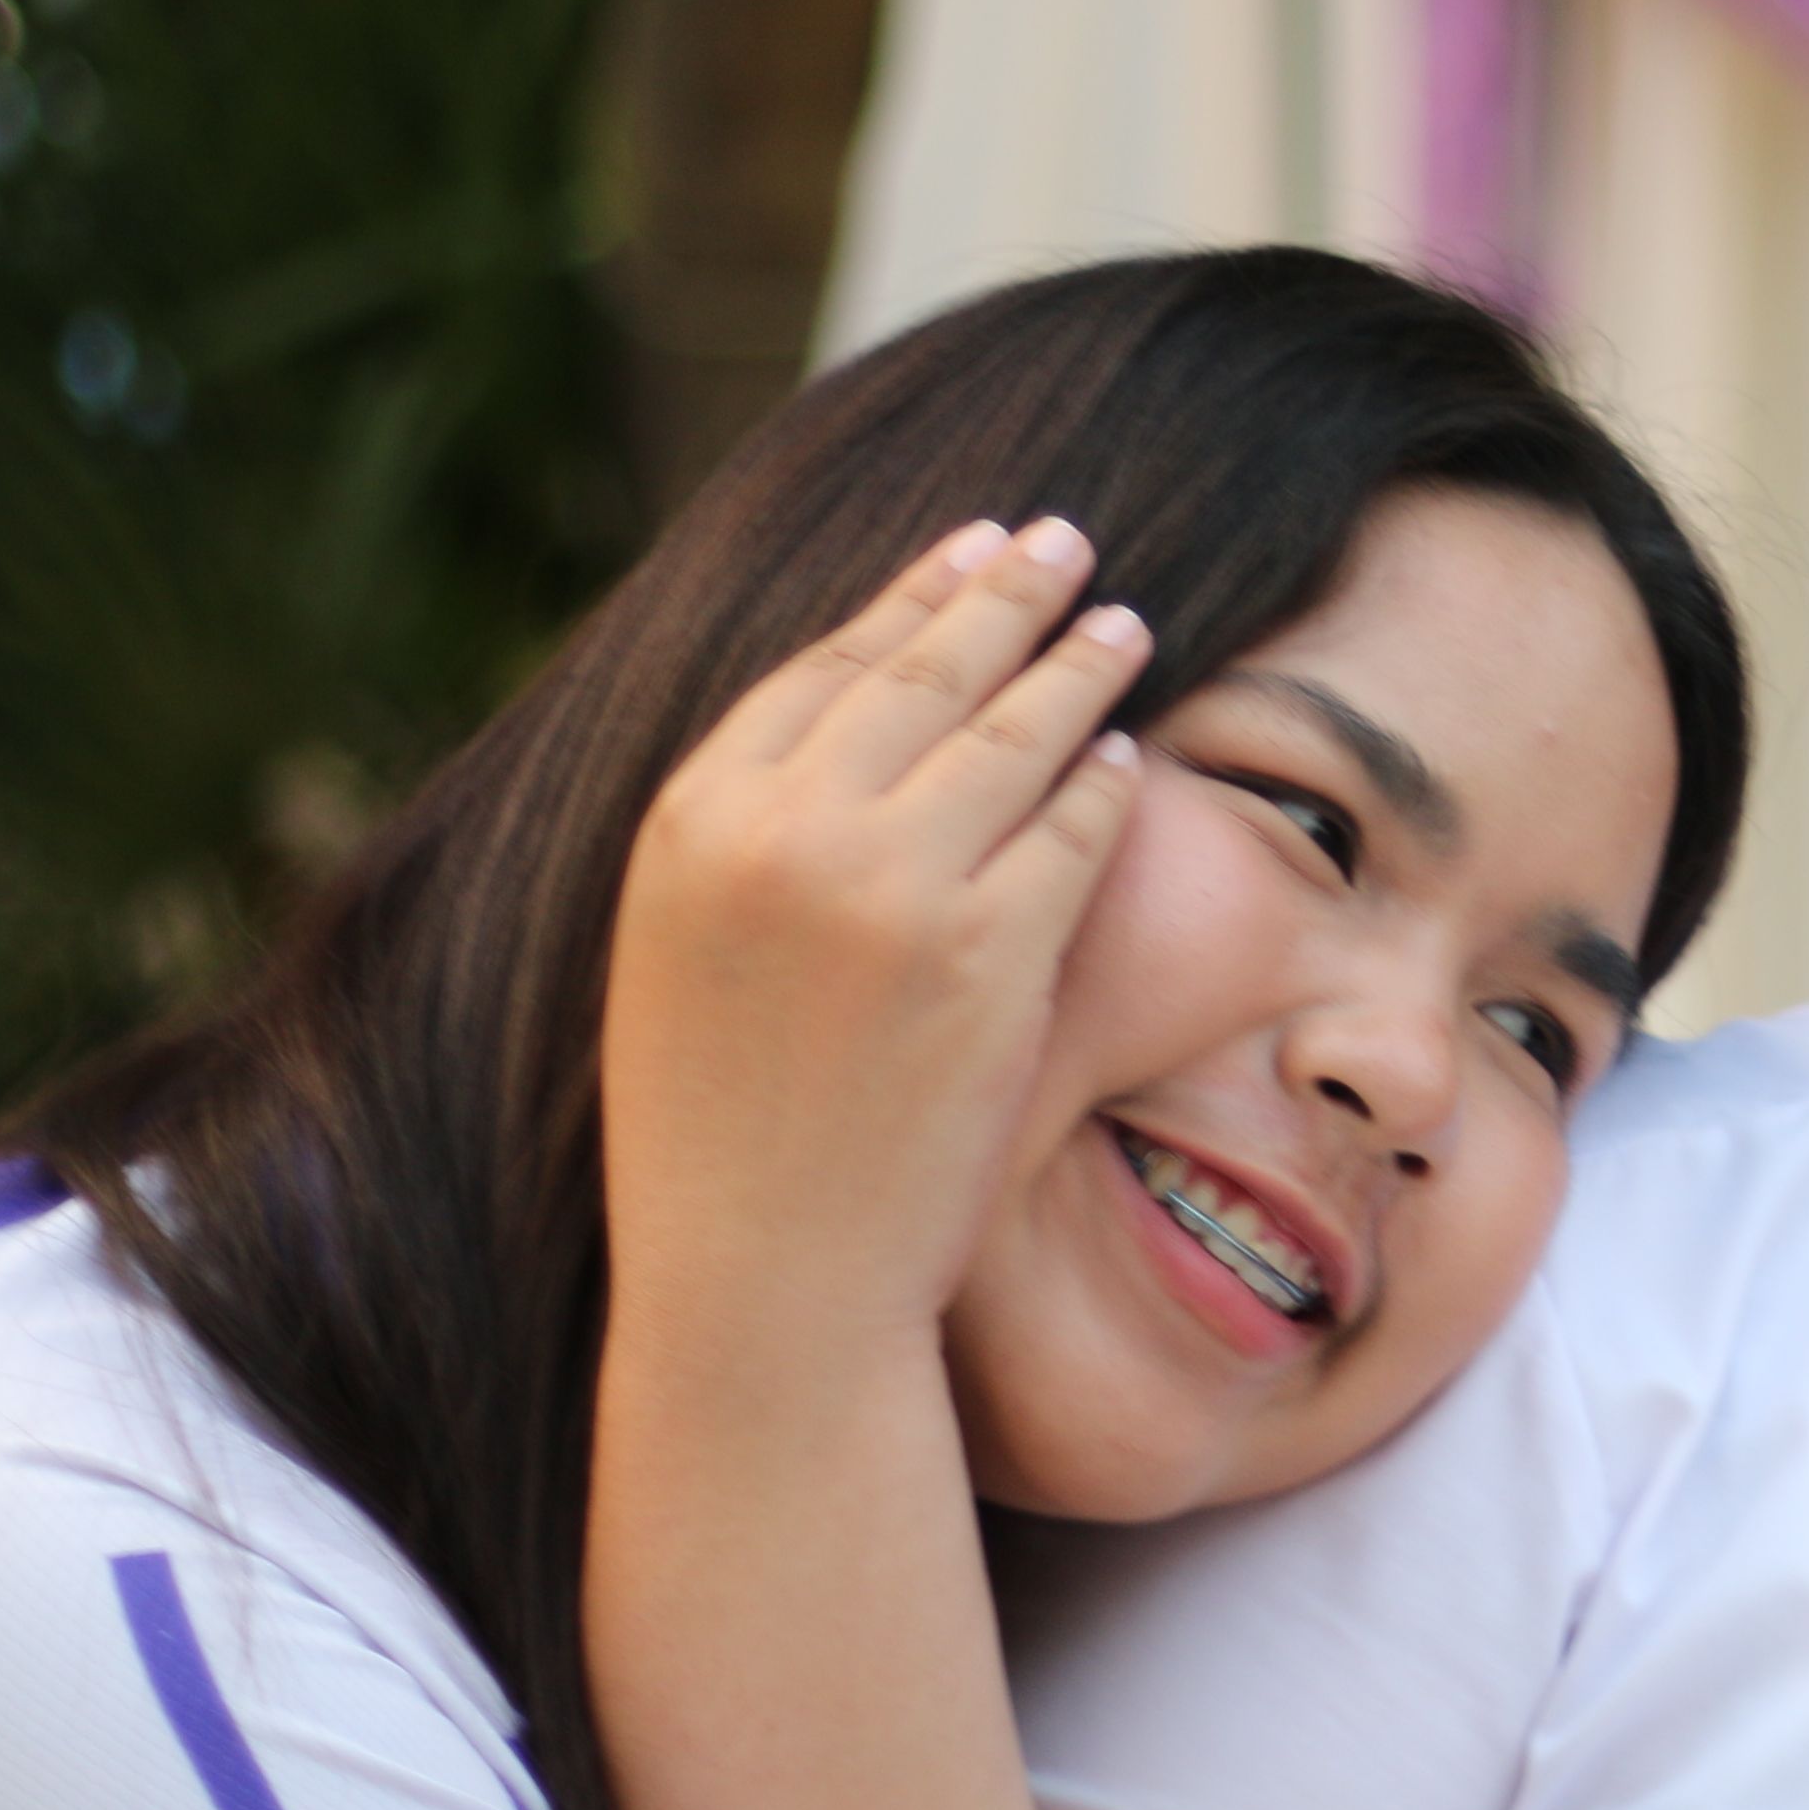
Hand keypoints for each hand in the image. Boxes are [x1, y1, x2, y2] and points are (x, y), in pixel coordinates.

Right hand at [600, 520, 1152, 1358]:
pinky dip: (1105, 782)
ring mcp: (898, 886)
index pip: (824, 668)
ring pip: (1014, 731)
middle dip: (1005, 593)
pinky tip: (1127, 753)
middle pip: (927, 671)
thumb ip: (746, 832)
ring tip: (1124, 620)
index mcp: (693, 819)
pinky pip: (1075, 830)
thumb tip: (844, 727)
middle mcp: (788, 831)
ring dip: (1078, 662)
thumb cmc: (718, 1126)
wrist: (764, 1271)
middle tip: (1063, 537)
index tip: (963, 549)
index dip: (906, 598)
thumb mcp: (681, 945)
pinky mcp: (994, 951)